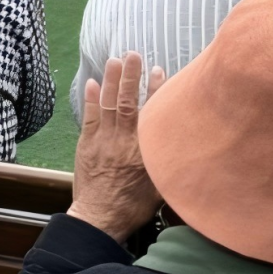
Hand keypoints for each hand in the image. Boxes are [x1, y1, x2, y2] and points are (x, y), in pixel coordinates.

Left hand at [67, 52, 166, 241]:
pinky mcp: (86, 145)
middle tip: (133, 55)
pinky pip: (89, 117)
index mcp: (145, 151)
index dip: (157, 90)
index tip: (160, 71)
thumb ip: (169, 160)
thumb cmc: (134, 205)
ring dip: (112, 81)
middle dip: (131, 77)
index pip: (152, 113)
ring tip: (115, 61)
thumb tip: (186, 144)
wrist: (101, 218)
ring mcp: (102, 142)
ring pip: (108, 105)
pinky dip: (91, 99)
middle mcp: (124, 142)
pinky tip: (93, 83)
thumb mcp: (161, 185)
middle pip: (128, 103)